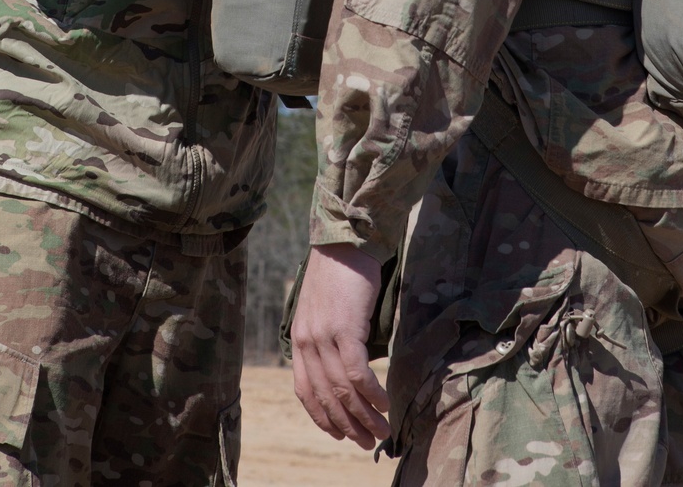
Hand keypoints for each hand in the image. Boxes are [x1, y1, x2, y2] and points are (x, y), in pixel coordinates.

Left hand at [291, 244, 389, 450]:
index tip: (340, 435)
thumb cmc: (339, 273)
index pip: (305, 392)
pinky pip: (357, 372)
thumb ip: (324, 339)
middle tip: (368, 442)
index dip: (323, 418)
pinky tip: (384, 402)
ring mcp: (324, 335)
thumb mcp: (322, 310)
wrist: (346, 241)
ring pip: (342, 389)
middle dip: (347, 425)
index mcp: (298, 339)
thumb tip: (341, 369)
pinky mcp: (345, 327)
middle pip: (325, 396)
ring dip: (364, 415)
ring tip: (381, 429)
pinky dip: (371, 393)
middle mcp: (307, 341)